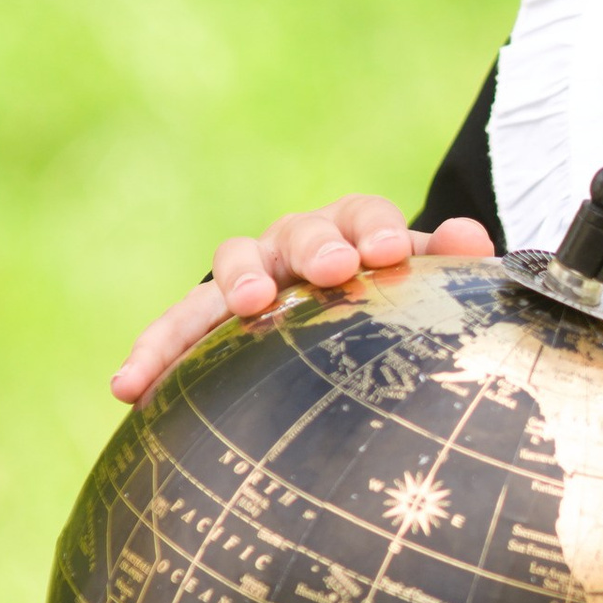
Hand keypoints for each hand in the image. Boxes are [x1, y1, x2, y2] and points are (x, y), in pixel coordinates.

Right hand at [111, 197, 494, 401]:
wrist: (343, 318)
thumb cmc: (388, 302)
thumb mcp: (424, 286)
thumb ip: (448, 265)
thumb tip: (473, 239)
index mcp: (351, 230)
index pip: (363, 214)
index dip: (374, 229)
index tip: (387, 252)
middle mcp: (295, 243)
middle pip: (297, 232)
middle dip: (313, 248)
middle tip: (329, 269)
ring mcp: (249, 277)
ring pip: (232, 263)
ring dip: (236, 281)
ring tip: (245, 304)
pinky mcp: (209, 320)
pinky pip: (177, 330)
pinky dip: (154, 350)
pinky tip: (129, 387)